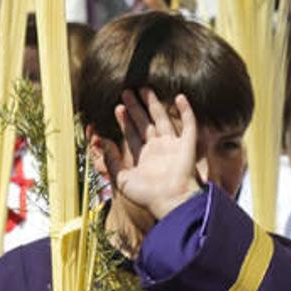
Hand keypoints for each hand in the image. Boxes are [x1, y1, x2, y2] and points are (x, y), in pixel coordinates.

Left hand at [101, 88, 203, 221]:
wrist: (171, 201)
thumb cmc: (147, 195)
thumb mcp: (122, 179)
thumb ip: (112, 161)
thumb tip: (102, 142)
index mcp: (143, 158)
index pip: (132, 134)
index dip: (125, 120)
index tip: (118, 107)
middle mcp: (158, 149)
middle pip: (145, 123)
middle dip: (136, 108)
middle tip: (127, 92)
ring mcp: (173, 146)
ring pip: (162, 119)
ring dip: (154, 104)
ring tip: (145, 88)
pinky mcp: (187, 145)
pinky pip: (188, 124)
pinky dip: (186, 111)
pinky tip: (179, 97)